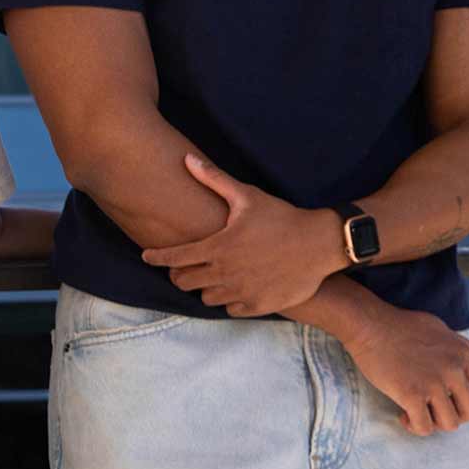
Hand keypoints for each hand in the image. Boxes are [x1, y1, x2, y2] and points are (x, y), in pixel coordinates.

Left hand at [139, 155, 345, 316]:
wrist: (320, 243)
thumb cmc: (281, 216)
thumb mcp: (246, 195)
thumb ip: (213, 179)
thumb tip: (187, 158)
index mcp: (218, 247)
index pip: (173, 258)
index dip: (156, 257)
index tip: (147, 256)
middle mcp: (226, 273)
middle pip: (184, 282)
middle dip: (179, 274)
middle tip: (183, 267)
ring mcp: (242, 292)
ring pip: (206, 298)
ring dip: (204, 288)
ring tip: (210, 276)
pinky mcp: (260, 305)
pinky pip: (230, 310)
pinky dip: (228, 301)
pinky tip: (232, 288)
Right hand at [336, 303, 468, 434]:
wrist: (368, 325)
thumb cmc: (397, 324)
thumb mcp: (438, 327)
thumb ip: (456, 343)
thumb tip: (467, 352)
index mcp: (462, 354)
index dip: (466, 399)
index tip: (448, 398)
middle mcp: (453, 370)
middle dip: (454, 415)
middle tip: (434, 410)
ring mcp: (433, 384)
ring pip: (450, 424)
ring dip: (434, 422)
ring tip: (417, 412)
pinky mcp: (412, 394)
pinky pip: (424, 427)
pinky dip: (414, 426)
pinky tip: (403, 414)